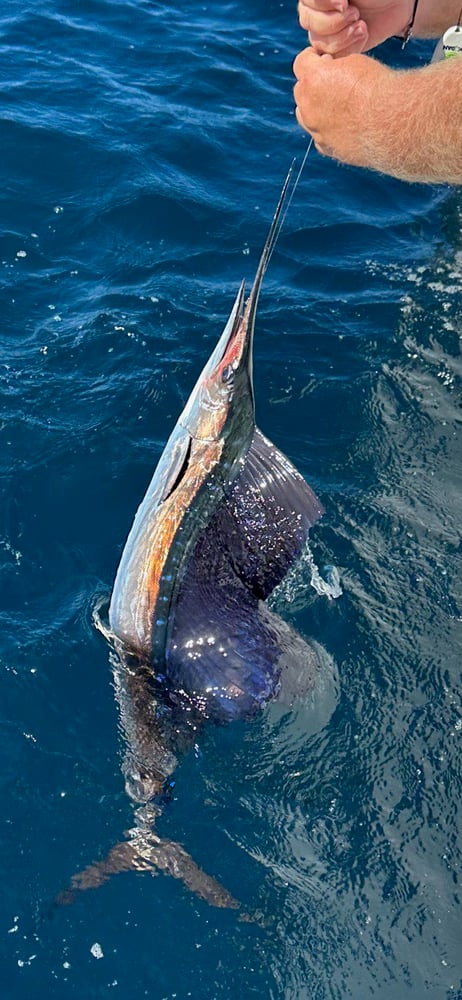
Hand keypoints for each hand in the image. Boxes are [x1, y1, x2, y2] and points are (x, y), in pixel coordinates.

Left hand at [293, 46, 391, 164]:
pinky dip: (328, 129)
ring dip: (316, 108)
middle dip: (313, 84)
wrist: (392, 123)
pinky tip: (346, 125)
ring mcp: (317, 131)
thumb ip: (335, 67)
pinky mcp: (328, 148)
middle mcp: (309, 107)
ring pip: (306, 116)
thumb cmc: (378, 88)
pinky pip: (321, 136)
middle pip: (301, 90)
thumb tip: (331, 69)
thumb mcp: (355, 62)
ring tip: (338, 105)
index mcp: (313, 79)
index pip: (301, 62)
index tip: (323, 58)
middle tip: (332, 81)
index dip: (313, 58)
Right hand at [298, 1, 412, 54]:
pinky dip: (350, 48)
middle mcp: (314, 11)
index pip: (307, 2)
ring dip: (344, 36)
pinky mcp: (335, 50)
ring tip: (362, 26)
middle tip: (356, 14)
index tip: (345, 2)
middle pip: (309, 23)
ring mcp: (322, 33)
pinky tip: (362, 35)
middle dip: (335, 21)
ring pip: (319, 42)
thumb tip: (332, 5)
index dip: (324, 5)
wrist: (396, 4)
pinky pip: (332, 57)